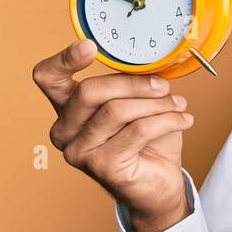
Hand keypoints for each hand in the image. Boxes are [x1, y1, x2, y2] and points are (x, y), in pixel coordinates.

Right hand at [32, 38, 193, 231]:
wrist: (159, 185)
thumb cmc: (147, 141)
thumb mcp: (137, 103)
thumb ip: (129, 82)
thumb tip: (146, 60)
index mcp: (67, 109)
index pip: (48, 78)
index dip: (64, 60)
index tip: (89, 46)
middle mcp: (64, 131)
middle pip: (89, 91)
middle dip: (133, 84)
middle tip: (163, 86)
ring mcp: (79, 151)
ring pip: (117, 111)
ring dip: (156, 104)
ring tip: (178, 104)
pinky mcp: (102, 166)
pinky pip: (138, 130)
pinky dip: (166, 120)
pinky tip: (184, 120)